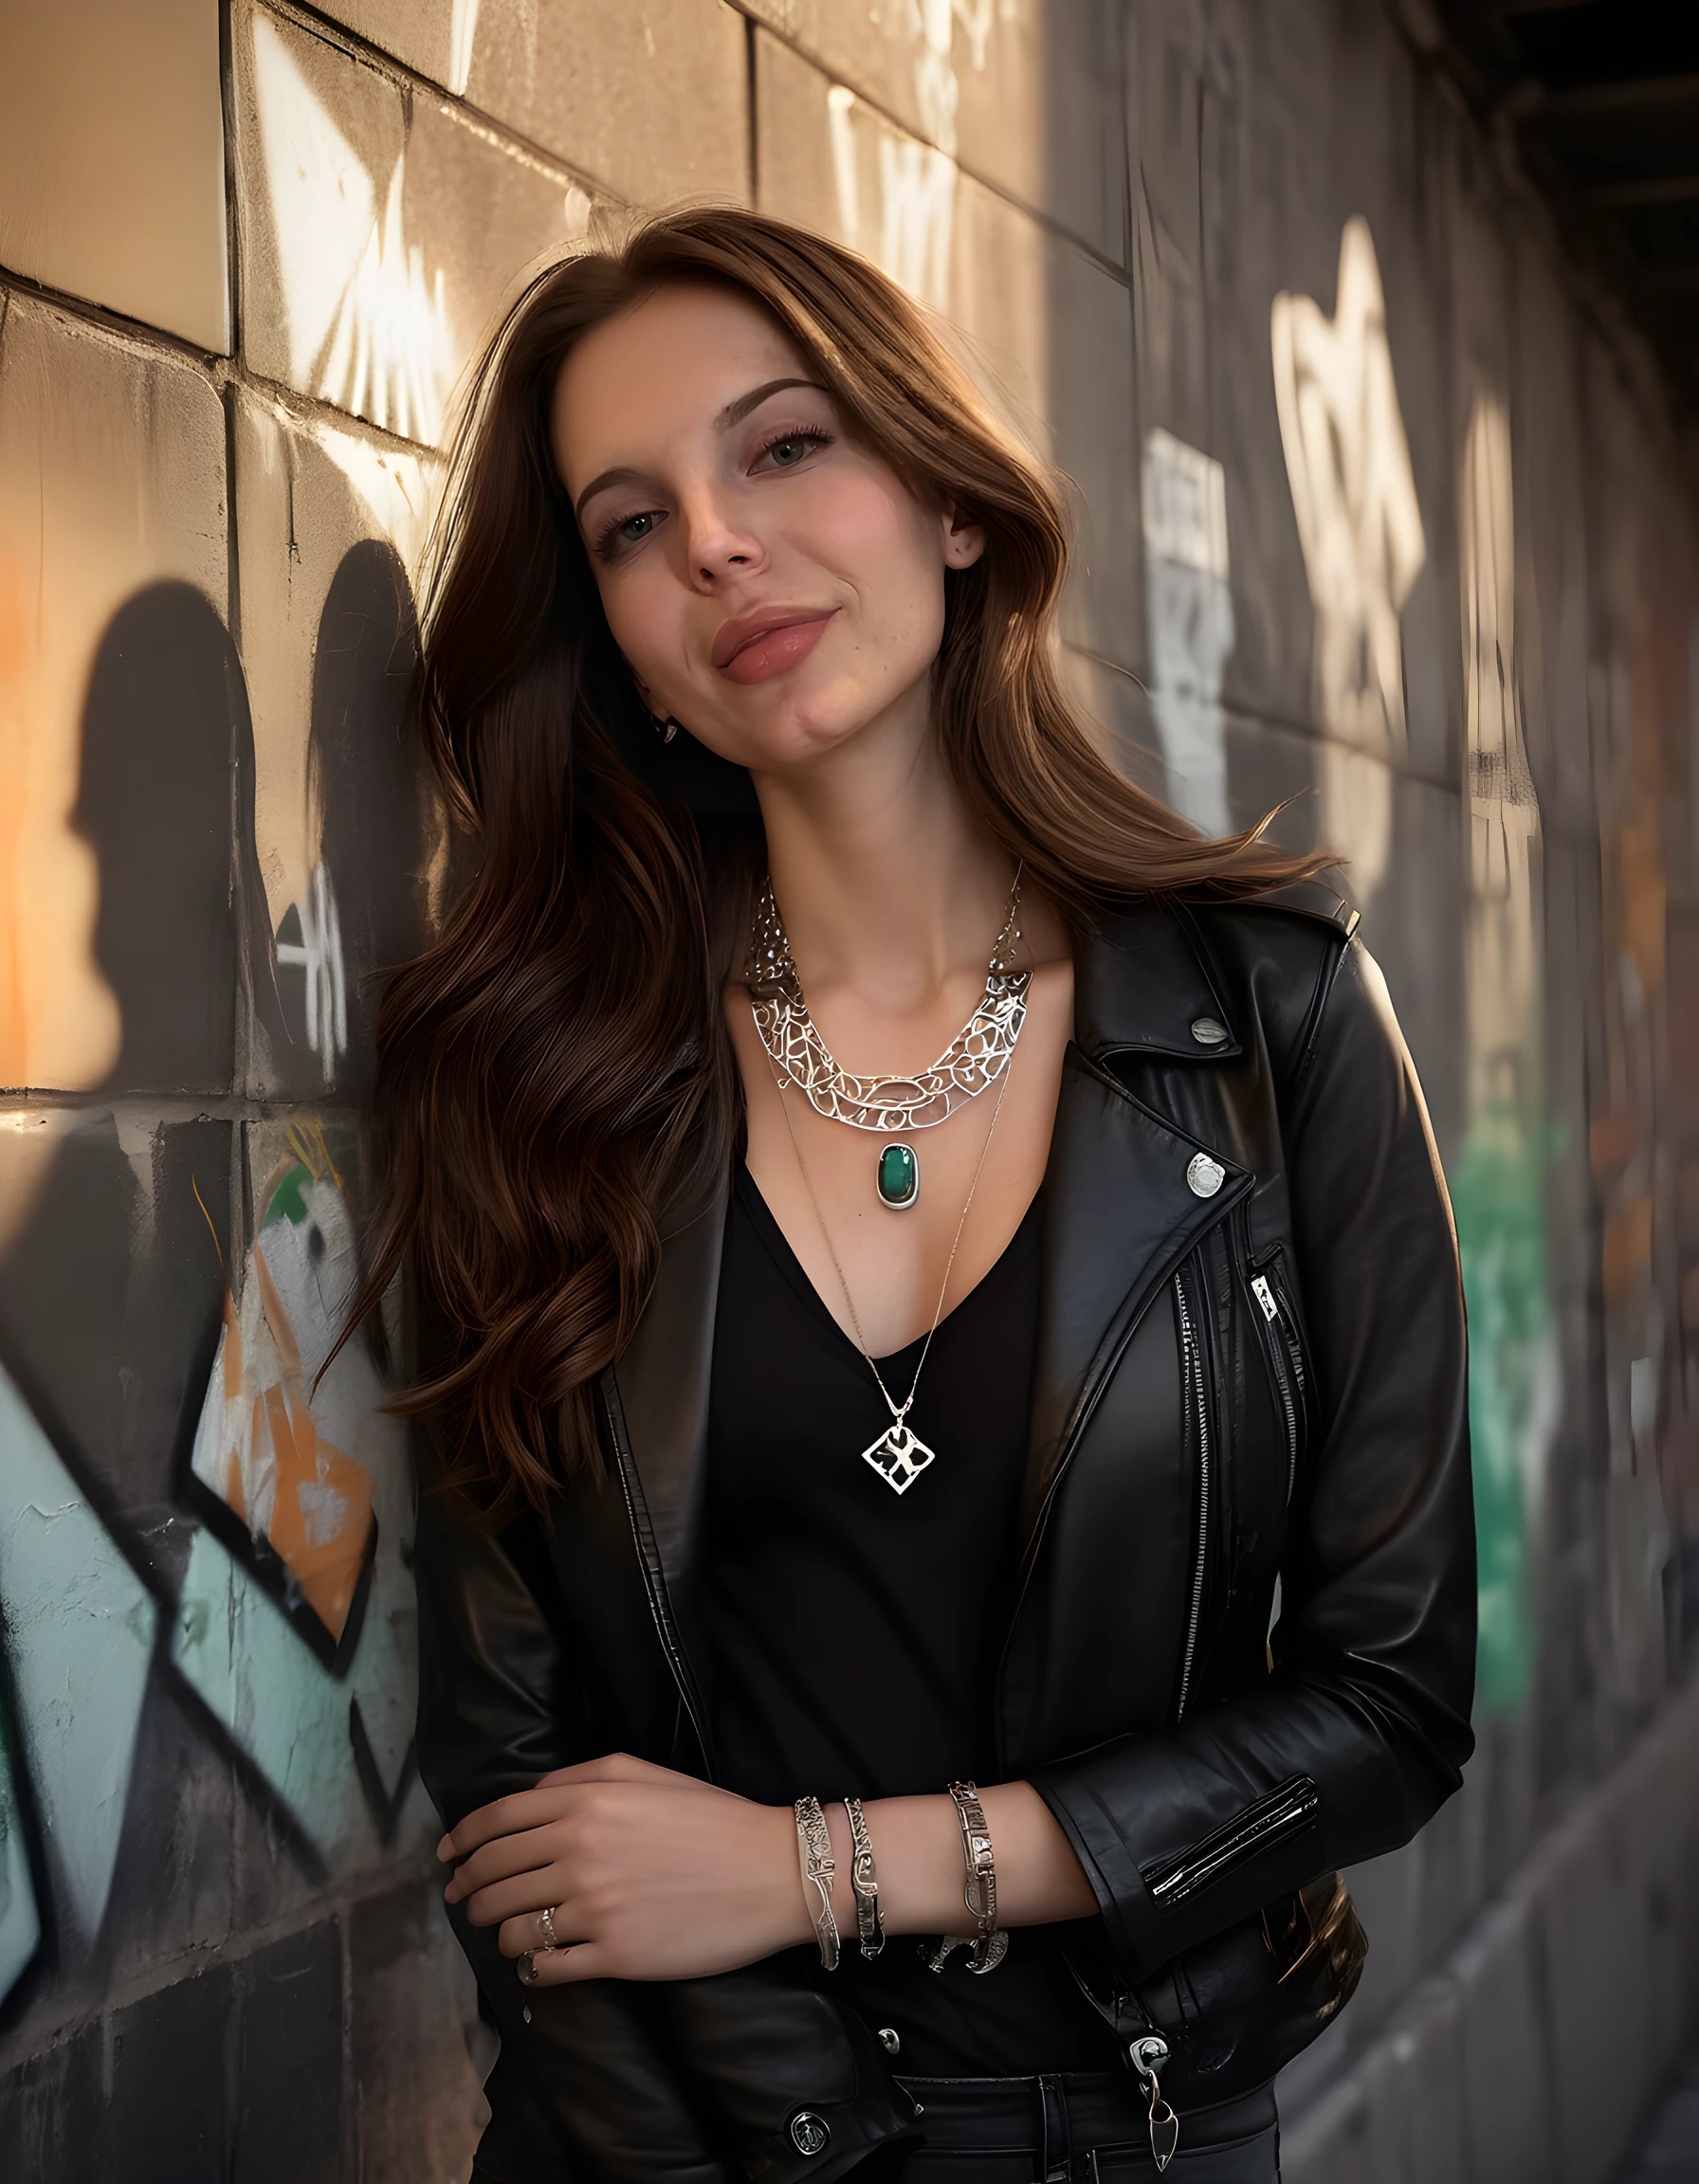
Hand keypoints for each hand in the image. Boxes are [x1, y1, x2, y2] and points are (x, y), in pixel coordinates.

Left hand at [438, 1753, 805, 1983]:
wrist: (771, 1870)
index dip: (460, 1843)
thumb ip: (577, 1776)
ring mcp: (594, 1909)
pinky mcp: (614, 1956)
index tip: (447, 1859)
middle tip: (462, 1901)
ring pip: (510, 1928)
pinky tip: (537, 1963)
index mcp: (584, 1802)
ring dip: (496, 1932)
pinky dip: (531, 1968)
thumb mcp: (643, 1773)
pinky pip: (545, 1969)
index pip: (494, 1823)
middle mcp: (579, 1852)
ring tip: (502, 1933)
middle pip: (492, 1878)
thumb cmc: (711, 1816)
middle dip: (466, 1891)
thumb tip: (527, 1800)